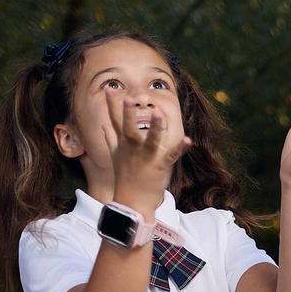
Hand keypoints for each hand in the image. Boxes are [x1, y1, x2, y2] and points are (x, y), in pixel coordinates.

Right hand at [102, 87, 183, 212]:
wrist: (132, 202)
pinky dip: (179, 149)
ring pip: (150, 140)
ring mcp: (147, 158)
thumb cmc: (124, 176)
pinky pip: (171, 156)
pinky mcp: (160, 167)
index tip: (109, 88)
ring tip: (157, 113)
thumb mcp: (115, 155)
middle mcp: (133, 149)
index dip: (112, 105)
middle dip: (128, 114)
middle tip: (128, 98)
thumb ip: (110, 138)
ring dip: (154, 128)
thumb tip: (103, 125)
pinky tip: (187, 140)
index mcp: (124, 144)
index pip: (115, 121)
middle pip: (129, 129)